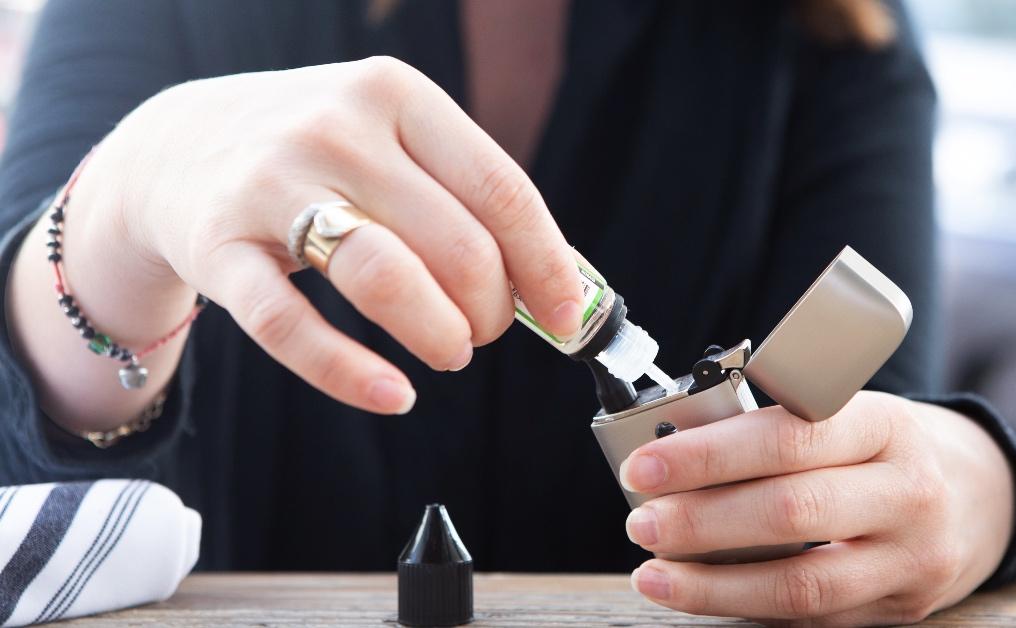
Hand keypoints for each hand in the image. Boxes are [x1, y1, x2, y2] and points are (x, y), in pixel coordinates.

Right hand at [65, 57, 583, 415]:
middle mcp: (336, 130)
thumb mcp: (392, 140)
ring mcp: (271, 185)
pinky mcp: (217, 247)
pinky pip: (291, 326)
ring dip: (440, 335)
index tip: (568, 315)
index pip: (501, 190)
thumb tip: (561, 281)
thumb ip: (467, 197)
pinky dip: (350, 374)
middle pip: (456, 246)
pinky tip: (393, 394)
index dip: (546, 265)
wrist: (175, 145)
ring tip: (450, 352)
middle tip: (485, 331)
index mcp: (397, 96)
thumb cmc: (316, 155)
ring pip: (384, 279)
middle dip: (491, 312)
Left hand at [619, 391, 1014, 625]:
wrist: (984, 492)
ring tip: (655, 574)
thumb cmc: (890, 443)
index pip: (787, 439)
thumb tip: (674, 450)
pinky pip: (814, 618)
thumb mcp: (849, 412)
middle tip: (641, 523)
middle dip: (701, 523)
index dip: (708, 456)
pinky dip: (750, 607)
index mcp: (885, 424)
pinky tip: (705, 596)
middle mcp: (908, 492)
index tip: (644, 466)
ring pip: (801, 585)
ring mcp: (912, 559)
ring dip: (714, 585)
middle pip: (791, 513)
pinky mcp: (902, 607)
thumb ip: (778, 429)